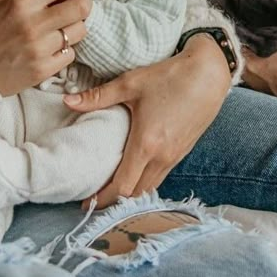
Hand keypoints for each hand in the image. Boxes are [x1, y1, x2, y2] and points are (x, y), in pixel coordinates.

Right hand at [0, 0, 89, 96]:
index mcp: (22, 2)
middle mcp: (33, 24)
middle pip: (82, 6)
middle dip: (82, 1)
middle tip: (73, 4)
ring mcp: (40, 49)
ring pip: (80, 30)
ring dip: (73, 26)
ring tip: (58, 27)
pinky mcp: (43, 70)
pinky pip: (71, 54)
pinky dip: (64, 49)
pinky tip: (49, 46)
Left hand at [63, 33, 230, 207]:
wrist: (209, 73)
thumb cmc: (171, 76)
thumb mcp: (131, 84)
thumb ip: (98, 96)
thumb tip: (67, 101)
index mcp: (146, 144)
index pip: (122, 186)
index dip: (103, 199)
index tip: (86, 202)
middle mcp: (162, 156)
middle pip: (136, 194)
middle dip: (115, 201)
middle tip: (94, 199)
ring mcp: (176, 156)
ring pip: (151, 187)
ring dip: (132, 194)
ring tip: (112, 190)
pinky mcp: (184, 150)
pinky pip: (161, 176)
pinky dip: (146, 182)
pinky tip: (136, 173)